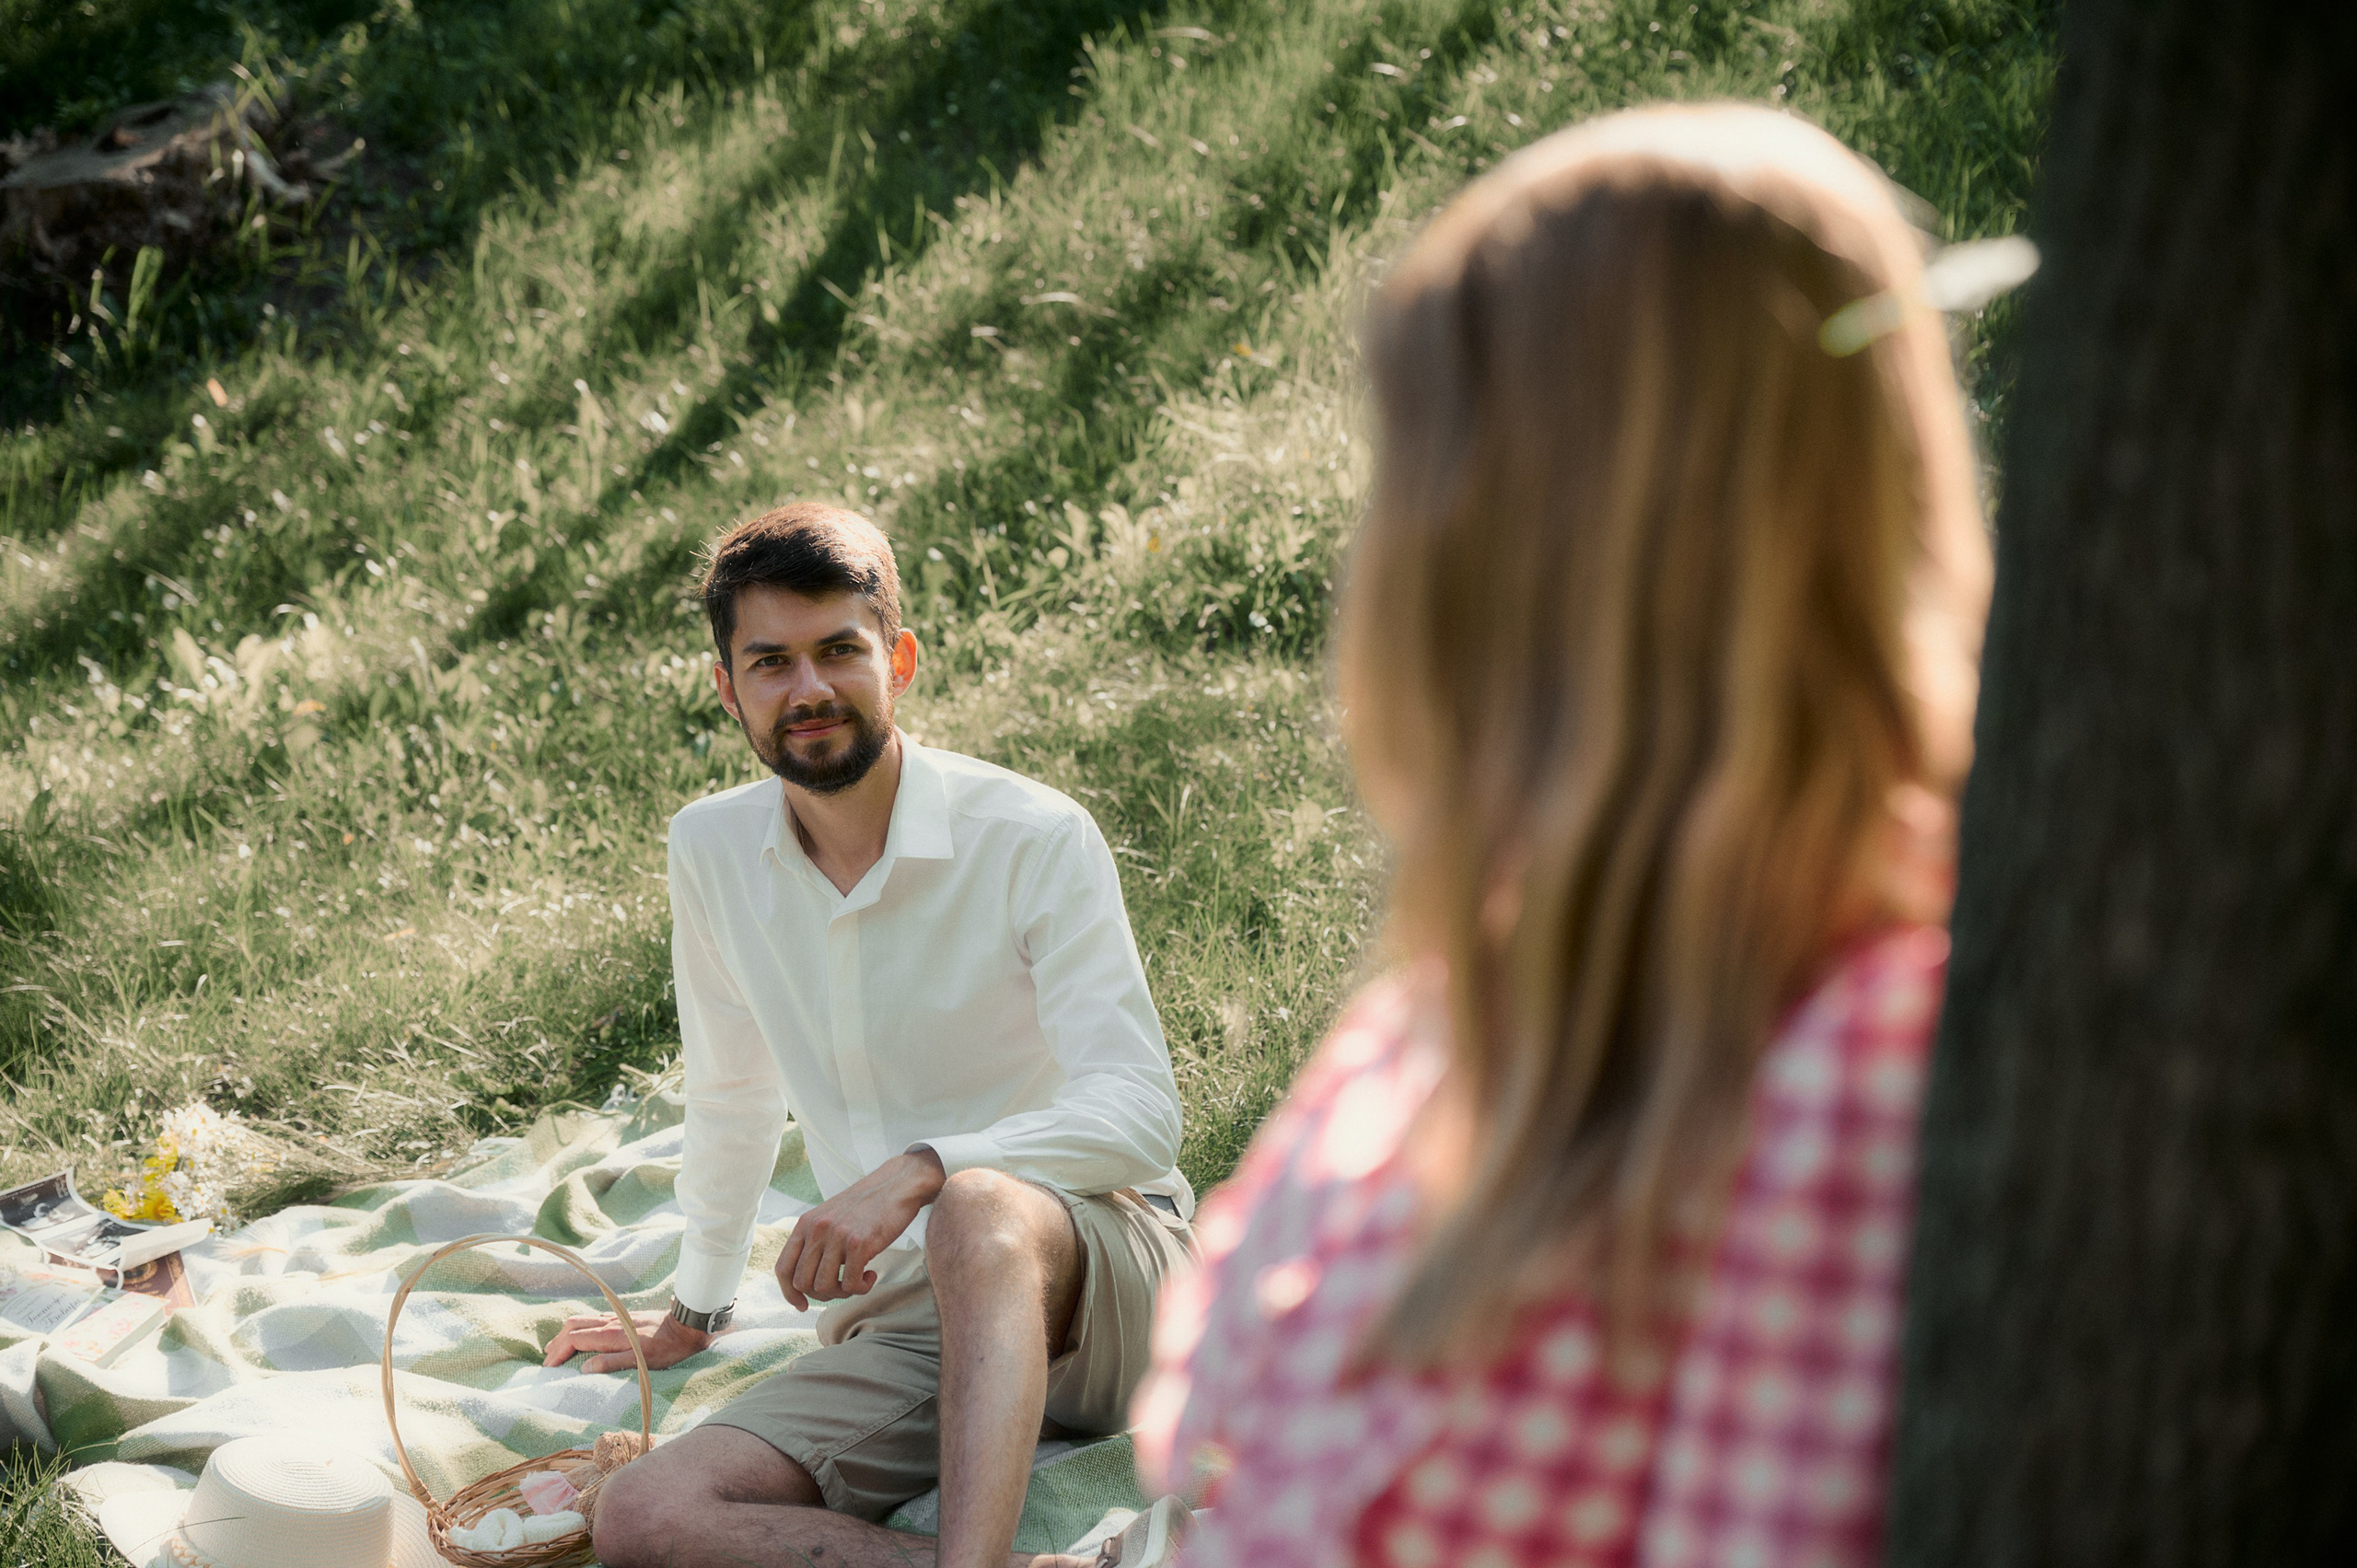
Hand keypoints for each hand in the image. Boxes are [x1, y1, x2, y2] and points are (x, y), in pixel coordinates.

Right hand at [542, 1309, 710, 1373]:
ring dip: (567, 1333)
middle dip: (558, 1341)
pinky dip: (580, 1328)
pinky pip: (594, 1319)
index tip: (549, 1367)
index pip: (574, 1339)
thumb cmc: (667, 1348)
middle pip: (574, 1326)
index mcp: (611, 1335)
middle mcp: (611, 1323)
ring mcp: (617, 1318)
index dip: (558, 1352)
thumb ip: (611, 1363)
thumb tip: (584, 1368)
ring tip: (557, 1346)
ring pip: (584, 1320)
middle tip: (548, 1358)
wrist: (687, 1326)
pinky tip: (582, 1335)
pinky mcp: (624, 1317)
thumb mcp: (641, 1362)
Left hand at [775, 1149, 945, 1310]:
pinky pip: (850, 1284)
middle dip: (821, 1295)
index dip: (789, 1293)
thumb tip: (806, 1280)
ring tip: (857, 1280)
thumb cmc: (867, 1204)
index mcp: (806, 1223)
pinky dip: (861, 1287)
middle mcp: (817, 1229)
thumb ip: (816, 1240)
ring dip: (842, 1293)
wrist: (898, 1184)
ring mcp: (838, 1236)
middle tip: (841, 1287)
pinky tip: (871, 1275)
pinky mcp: (860, 1243)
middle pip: (803, 1283)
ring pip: (824, 1287)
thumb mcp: (830, 1216)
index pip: (783, 1268)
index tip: (802, 1305)